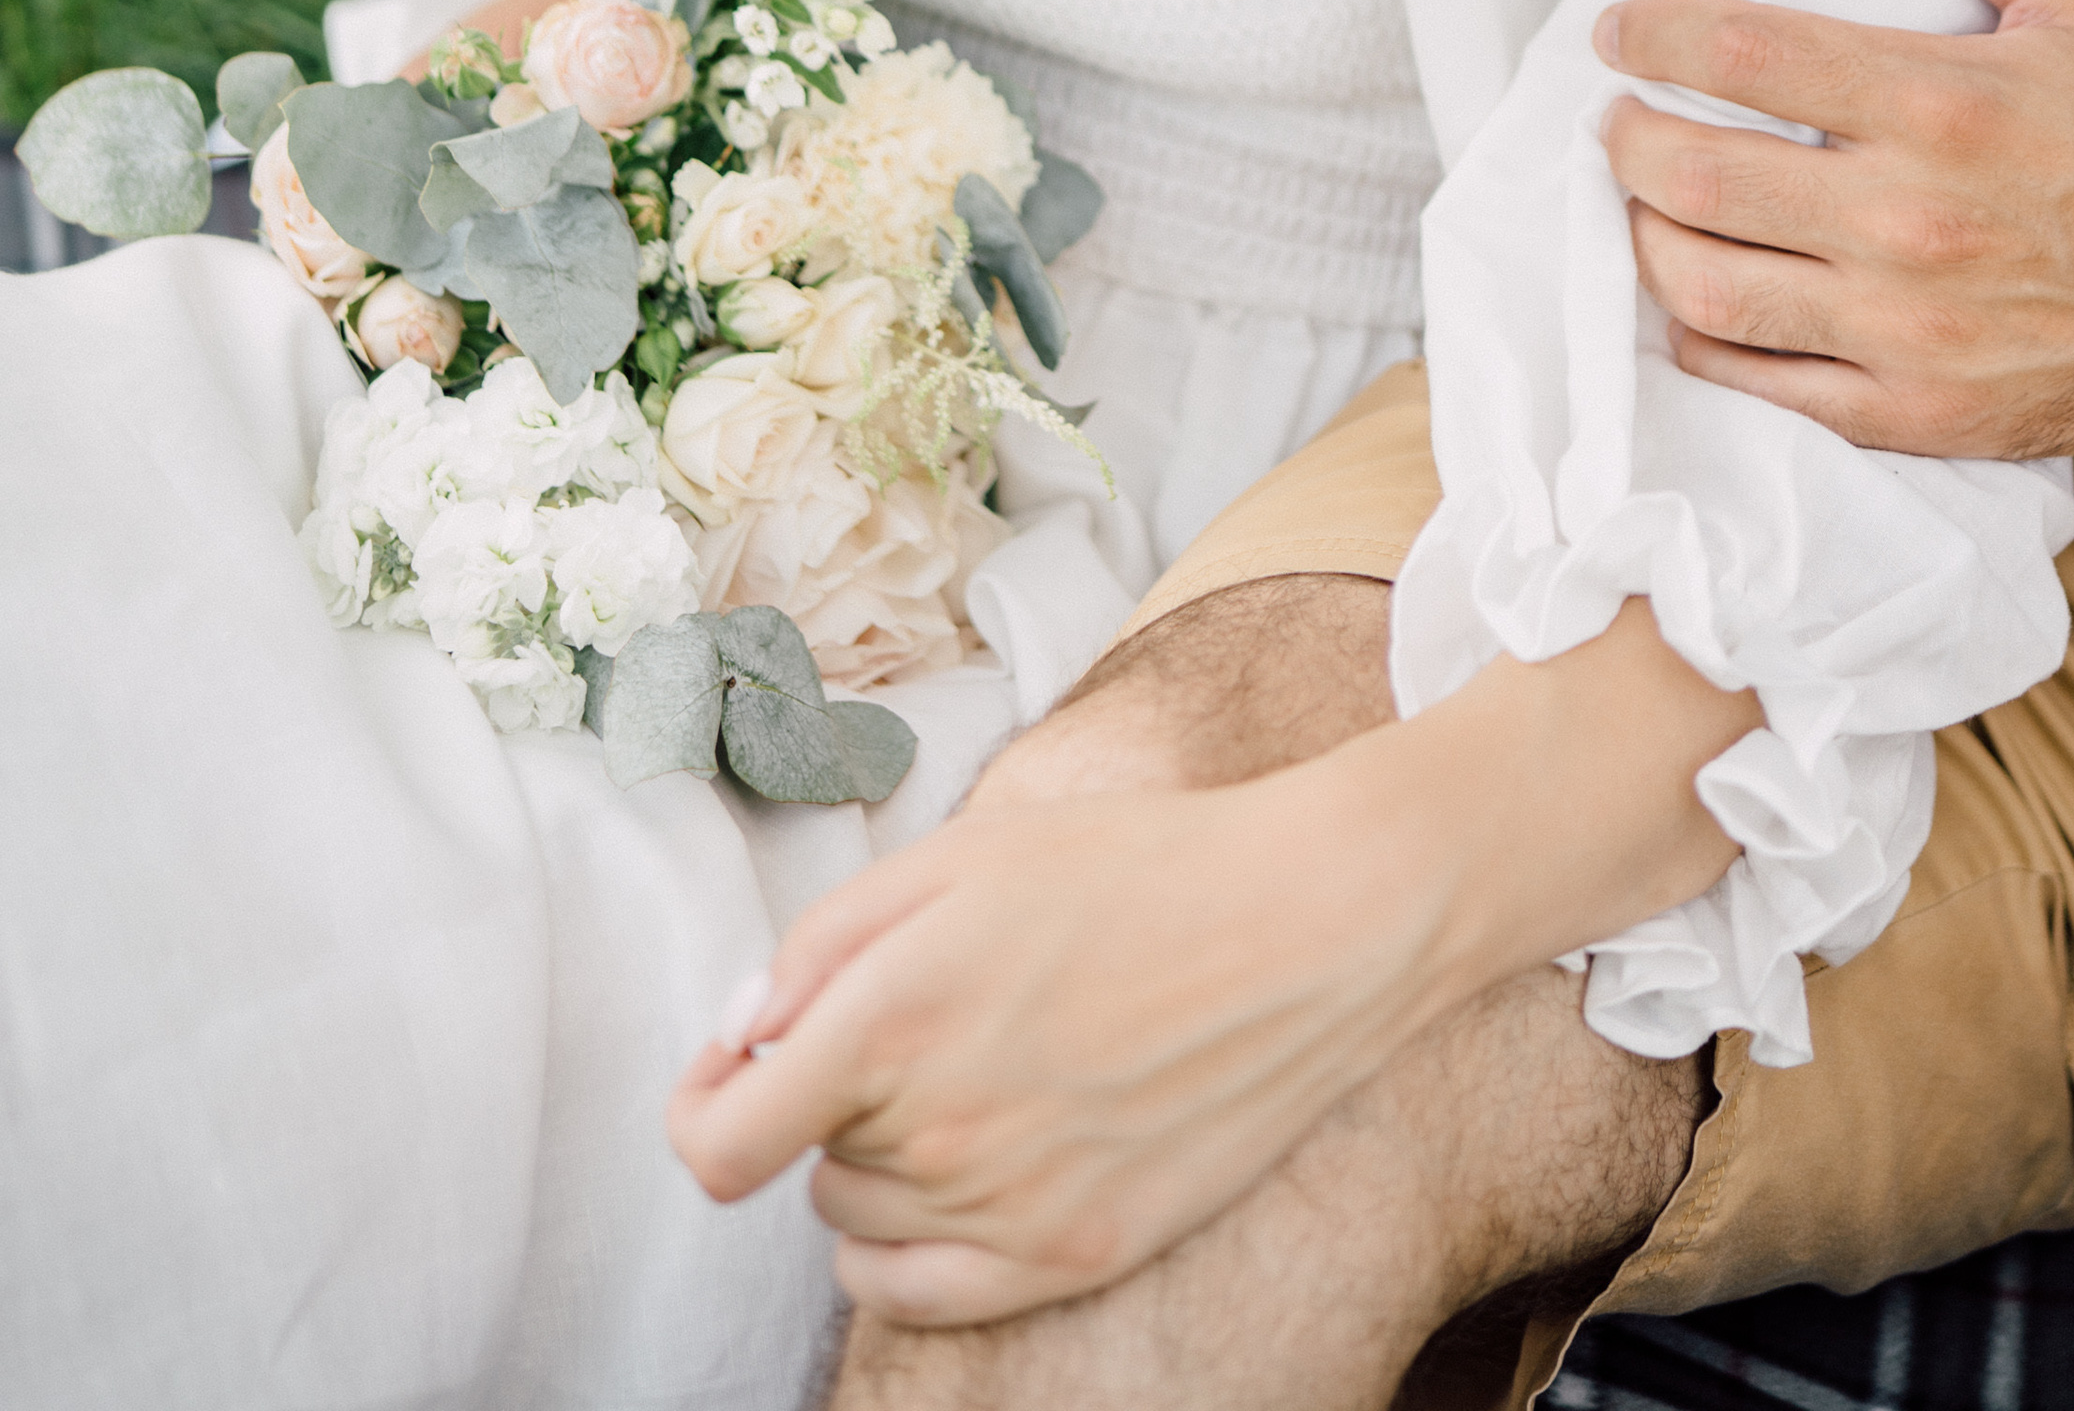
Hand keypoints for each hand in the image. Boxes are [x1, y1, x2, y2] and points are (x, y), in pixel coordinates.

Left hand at [667, 764, 1464, 1325]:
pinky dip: (901, 1243)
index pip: (716, 1141)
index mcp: (891, 1020)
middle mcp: (937, 1134)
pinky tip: (955, 1168)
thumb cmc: (1132, 868)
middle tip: (916, 1011)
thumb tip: (744, 1032)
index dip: (699, 1101)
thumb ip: (821, 942)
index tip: (730, 1062)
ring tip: (974, 1060)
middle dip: (826, 1086)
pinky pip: (915, 1291)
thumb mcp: (958, 854)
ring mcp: (1007, 1210)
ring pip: (857, 1215)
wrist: (1302, 924)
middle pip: (802, 1155)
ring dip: (877, 1152)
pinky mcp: (1071, 1256)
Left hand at [1603, 0, 2073, 461]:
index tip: (1620, 29)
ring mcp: (1906, 330)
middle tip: (1620, 114)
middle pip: (1695, 178)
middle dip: (1627, 139)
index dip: (1653, 35)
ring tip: (1648, 198)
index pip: (1742, 56)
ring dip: (1646, 236)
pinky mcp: (1912, 411)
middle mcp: (1911, 223)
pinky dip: (1699, 336)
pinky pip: (1757, 383)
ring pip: (1704, 289)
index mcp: (1942, 106)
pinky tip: (1698, 289)